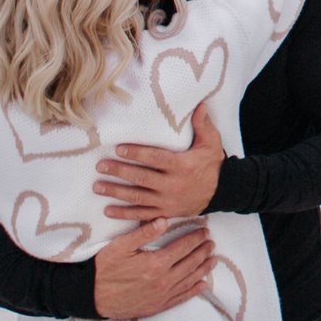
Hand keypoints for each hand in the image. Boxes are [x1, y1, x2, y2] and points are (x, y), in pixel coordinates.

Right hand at [91, 218, 212, 320]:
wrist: (92, 296)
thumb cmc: (105, 269)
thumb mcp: (120, 246)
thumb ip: (143, 233)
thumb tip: (164, 220)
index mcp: (156, 263)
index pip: (182, 248)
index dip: (195, 239)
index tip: (205, 232)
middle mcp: (163, 281)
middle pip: (190, 263)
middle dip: (202, 252)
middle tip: (212, 243)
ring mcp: (162, 296)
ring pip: (189, 280)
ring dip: (203, 269)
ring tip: (213, 260)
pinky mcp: (157, 307)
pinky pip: (181, 298)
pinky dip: (194, 291)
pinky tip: (203, 285)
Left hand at [97, 101, 223, 219]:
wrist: (222, 192)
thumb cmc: (212, 164)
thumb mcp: (211, 143)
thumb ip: (203, 124)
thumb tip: (200, 105)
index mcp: (183, 166)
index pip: (155, 158)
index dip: (136, 154)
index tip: (119, 149)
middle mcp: (173, 185)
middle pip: (141, 178)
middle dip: (119, 172)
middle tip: (101, 166)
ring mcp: (168, 202)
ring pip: (138, 198)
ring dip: (116, 192)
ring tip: (98, 186)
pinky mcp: (165, 213)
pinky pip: (142, 215)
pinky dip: (124, 214)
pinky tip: (108, 210)